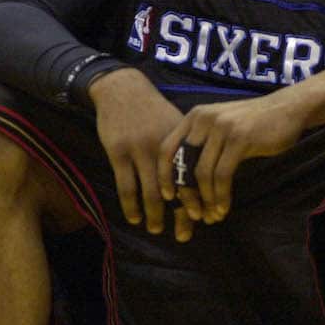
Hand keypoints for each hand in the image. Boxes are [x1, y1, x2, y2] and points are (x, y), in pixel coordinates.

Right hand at [88, 69, 192, 237]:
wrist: (123, 89)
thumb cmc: (152, 111)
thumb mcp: (176, 124)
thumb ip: (188, 150)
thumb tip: (205, 184)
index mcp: (182, 140)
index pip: (196, 177)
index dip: (201, 201)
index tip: (205, 220)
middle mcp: (164, 146)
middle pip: (177, 189)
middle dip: (182, 215)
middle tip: (183, 235)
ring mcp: (140, 149)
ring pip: (152, 192)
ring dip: (155, 216)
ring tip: (156, 229)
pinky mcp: (118, 152)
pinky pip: (126, 187)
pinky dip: (131, 206)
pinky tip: (135, 218)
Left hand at [158, 90, 307, 225]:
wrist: (287, 109)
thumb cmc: (253, 124)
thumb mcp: (221, 127)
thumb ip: (203, 145)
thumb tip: (186, 183)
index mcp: (194, 117)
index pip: (167, 148)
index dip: (164, 175)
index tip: (168, 196)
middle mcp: (203, 119)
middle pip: (182, 163)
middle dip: (186, 193)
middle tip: (193, 214)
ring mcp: (221, 127)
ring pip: (202, 172)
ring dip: (206, 199)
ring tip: (212, 216)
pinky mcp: (239, 138)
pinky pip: (222, 175)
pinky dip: (221, 196)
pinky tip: (223, 208)